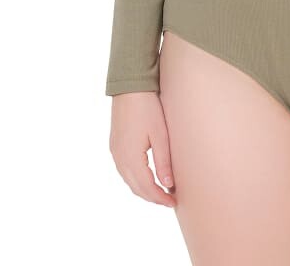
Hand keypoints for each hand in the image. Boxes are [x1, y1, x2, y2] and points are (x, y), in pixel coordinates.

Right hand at [109, 92, 176, 206]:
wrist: (130, 87)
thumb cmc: (148, 107)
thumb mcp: (160, 135)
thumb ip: (163, 162)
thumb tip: (168, 185)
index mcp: (130, 157)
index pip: (146, 187)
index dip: (160, 198)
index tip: (174, 202)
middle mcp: (119, 158)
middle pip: (136, 187)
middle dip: (152, 197)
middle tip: (170, 200)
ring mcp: (115, 151)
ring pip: (129, 180)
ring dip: (144, 189)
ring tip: (162, 191)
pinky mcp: (115, 144)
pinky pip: (125, 170)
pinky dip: (137, 178)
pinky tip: (148, 176)